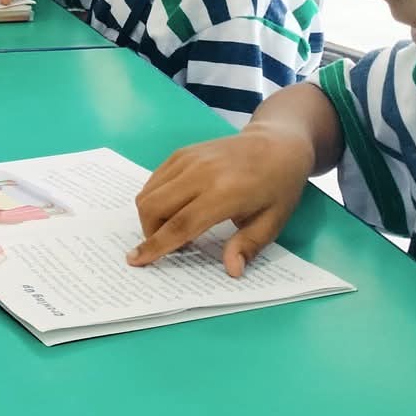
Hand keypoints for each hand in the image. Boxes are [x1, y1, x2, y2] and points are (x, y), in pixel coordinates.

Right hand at [127, 125, 315, 275]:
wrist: (277, 144)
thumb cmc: (278, 187)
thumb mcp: (272, 222)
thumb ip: (248, 246)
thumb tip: (232, 270)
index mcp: (224, 193)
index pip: (180, 224)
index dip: (156, 246)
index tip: (136, 260)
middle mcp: (200, 173)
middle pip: (154, 207)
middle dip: (150, 233)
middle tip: (168, 245)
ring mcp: (188, 159)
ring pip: (149, 193)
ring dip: (151, 216)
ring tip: (173, 227)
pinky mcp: (182, 153)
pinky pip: (155, 180)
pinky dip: (155, 198)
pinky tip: (174, 207)